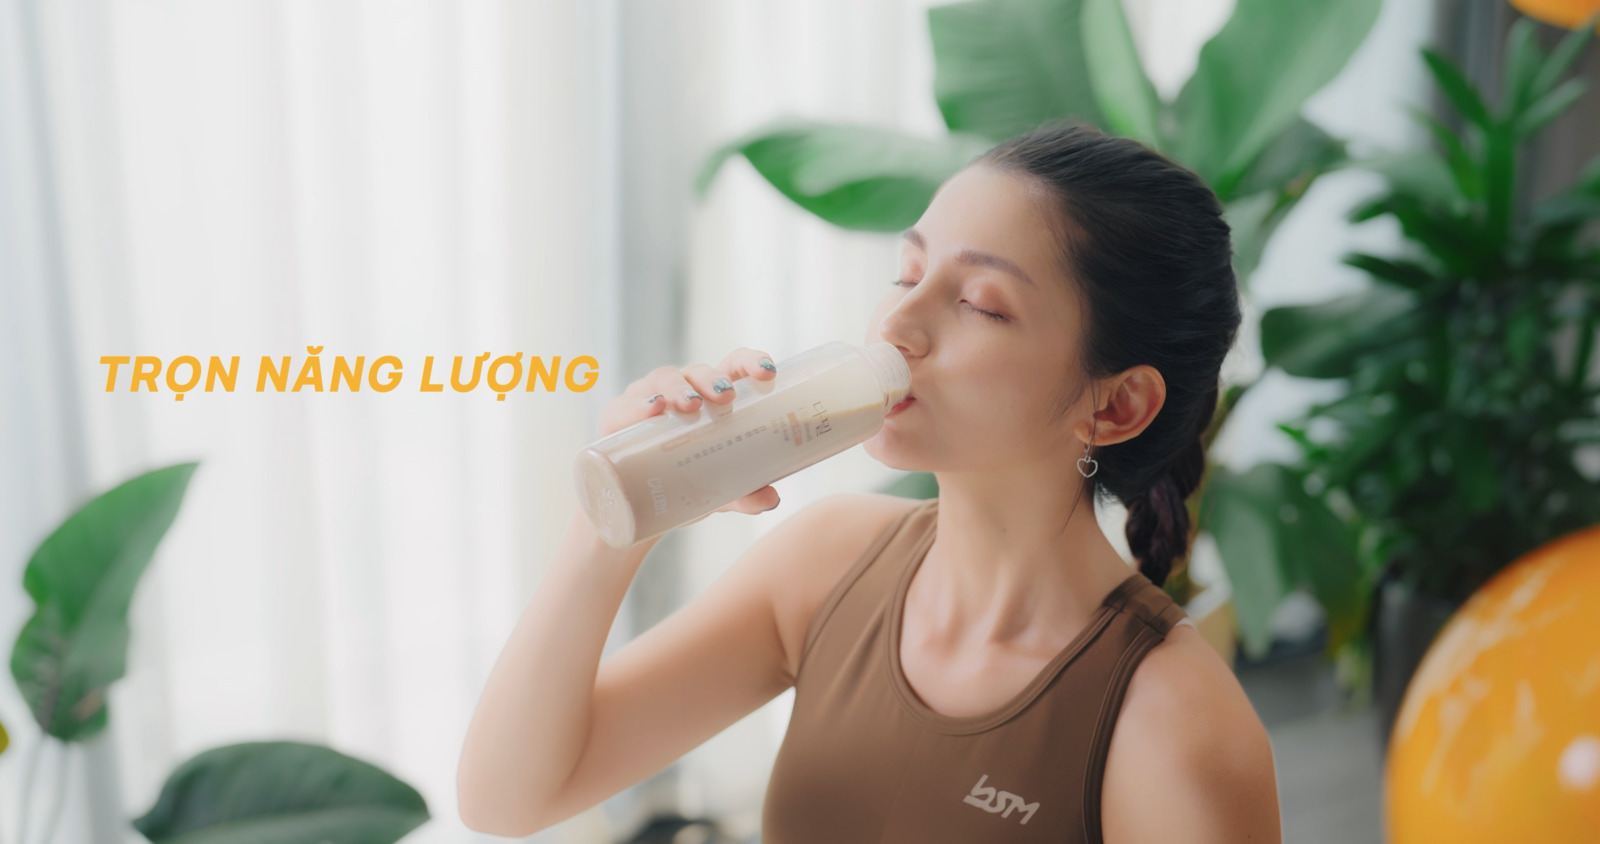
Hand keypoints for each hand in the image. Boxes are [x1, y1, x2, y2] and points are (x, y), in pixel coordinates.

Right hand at [596, 347, 781, 516]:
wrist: (630, 507)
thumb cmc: (682, 484)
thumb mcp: (717, 493)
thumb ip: (744, 495)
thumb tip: (771, 498)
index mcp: (710, 400)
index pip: (733, 366)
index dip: (750, 362)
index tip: (767, 372)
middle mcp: (680, 392)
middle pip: (697, 372)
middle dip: (712, 379)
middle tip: (726, 396)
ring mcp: (646, 400)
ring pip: (663, 378)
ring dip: (678, 387)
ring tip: (690, 405)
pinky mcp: (616, 420)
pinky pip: (624, 406)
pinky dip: (638, 405)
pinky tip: (651, 409)